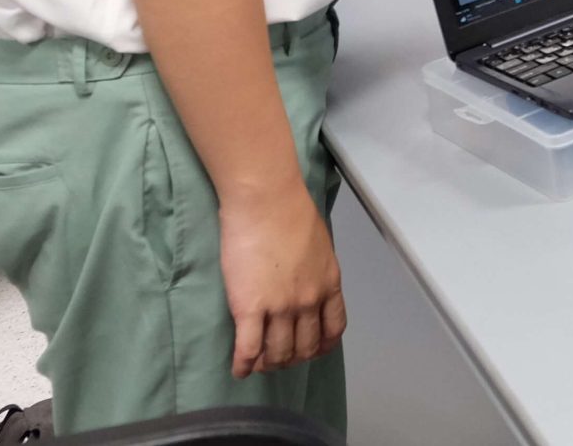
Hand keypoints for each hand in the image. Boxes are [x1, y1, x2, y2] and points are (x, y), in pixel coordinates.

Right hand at [219, 183, 345, 377]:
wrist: (266, 202)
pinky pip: (248, 349)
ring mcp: (280, 307)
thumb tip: (307, 280)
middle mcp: (309, 301)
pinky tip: (238, 370)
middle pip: (305, 346)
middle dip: (293, 358)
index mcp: (329, 284)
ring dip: (269, 364)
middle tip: (279, 359)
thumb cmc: (291, 213)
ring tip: (259, 364)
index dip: (323, 345)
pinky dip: (243, 365)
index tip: (313, 351)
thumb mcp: (320, 245)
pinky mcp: (249, 308)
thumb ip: (317, 269)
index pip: (334, 328)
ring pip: (278, 353)